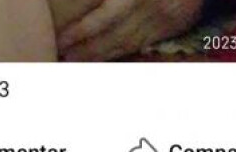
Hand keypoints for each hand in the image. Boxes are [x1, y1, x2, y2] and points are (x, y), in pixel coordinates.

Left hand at [55, 0, 202, 59]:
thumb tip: (94, 2)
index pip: (106, 16)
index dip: (82, 30)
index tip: (62, 39)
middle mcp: (153, 7)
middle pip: (114, 36)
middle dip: (87, 49)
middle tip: (63, 56)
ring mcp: (165, 19)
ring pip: (127, 43)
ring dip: (101, 55)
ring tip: (77, 60)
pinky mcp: (173, 26)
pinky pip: (142, 43)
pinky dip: (121, 51)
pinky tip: (105, 56)